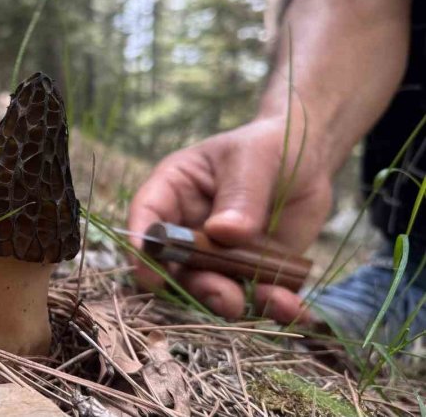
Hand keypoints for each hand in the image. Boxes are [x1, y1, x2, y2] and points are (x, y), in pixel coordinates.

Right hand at [126, 116, 332, 323]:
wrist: (309, 160)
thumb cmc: (268, 146)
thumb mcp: (254, 159)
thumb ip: (241, 194)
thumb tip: (222, 233)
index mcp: (173, 191)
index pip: (146, 218)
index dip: (144, 248)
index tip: (152, 275)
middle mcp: (187, 228)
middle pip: (174, 266)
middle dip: (198, 286)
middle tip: (228, 298)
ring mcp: (216, 254)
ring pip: (210, 287)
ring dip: (234, 301)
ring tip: (272, 301)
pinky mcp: (248, 270)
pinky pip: (252, 294)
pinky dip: (271, 304)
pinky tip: (293, 306)